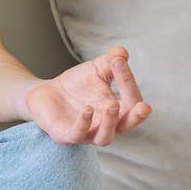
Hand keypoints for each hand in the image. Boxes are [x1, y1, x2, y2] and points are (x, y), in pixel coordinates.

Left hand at [23, 45, 152, 145]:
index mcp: (117, 111)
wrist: (46, 93)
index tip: (119, 62)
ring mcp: (86, 133)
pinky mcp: (66, 135)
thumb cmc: (76, 84)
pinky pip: (77, 135)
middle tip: (144, 107)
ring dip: (110, 122)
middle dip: (136, 118)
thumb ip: (110, 62)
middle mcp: (105, 126)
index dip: (128, 83)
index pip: (132, 101)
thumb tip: (122, 52)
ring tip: (112, 105)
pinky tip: (86, 110)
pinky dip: (83, 124)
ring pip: (104, 137)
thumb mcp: (95, 69)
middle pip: (126, 126)